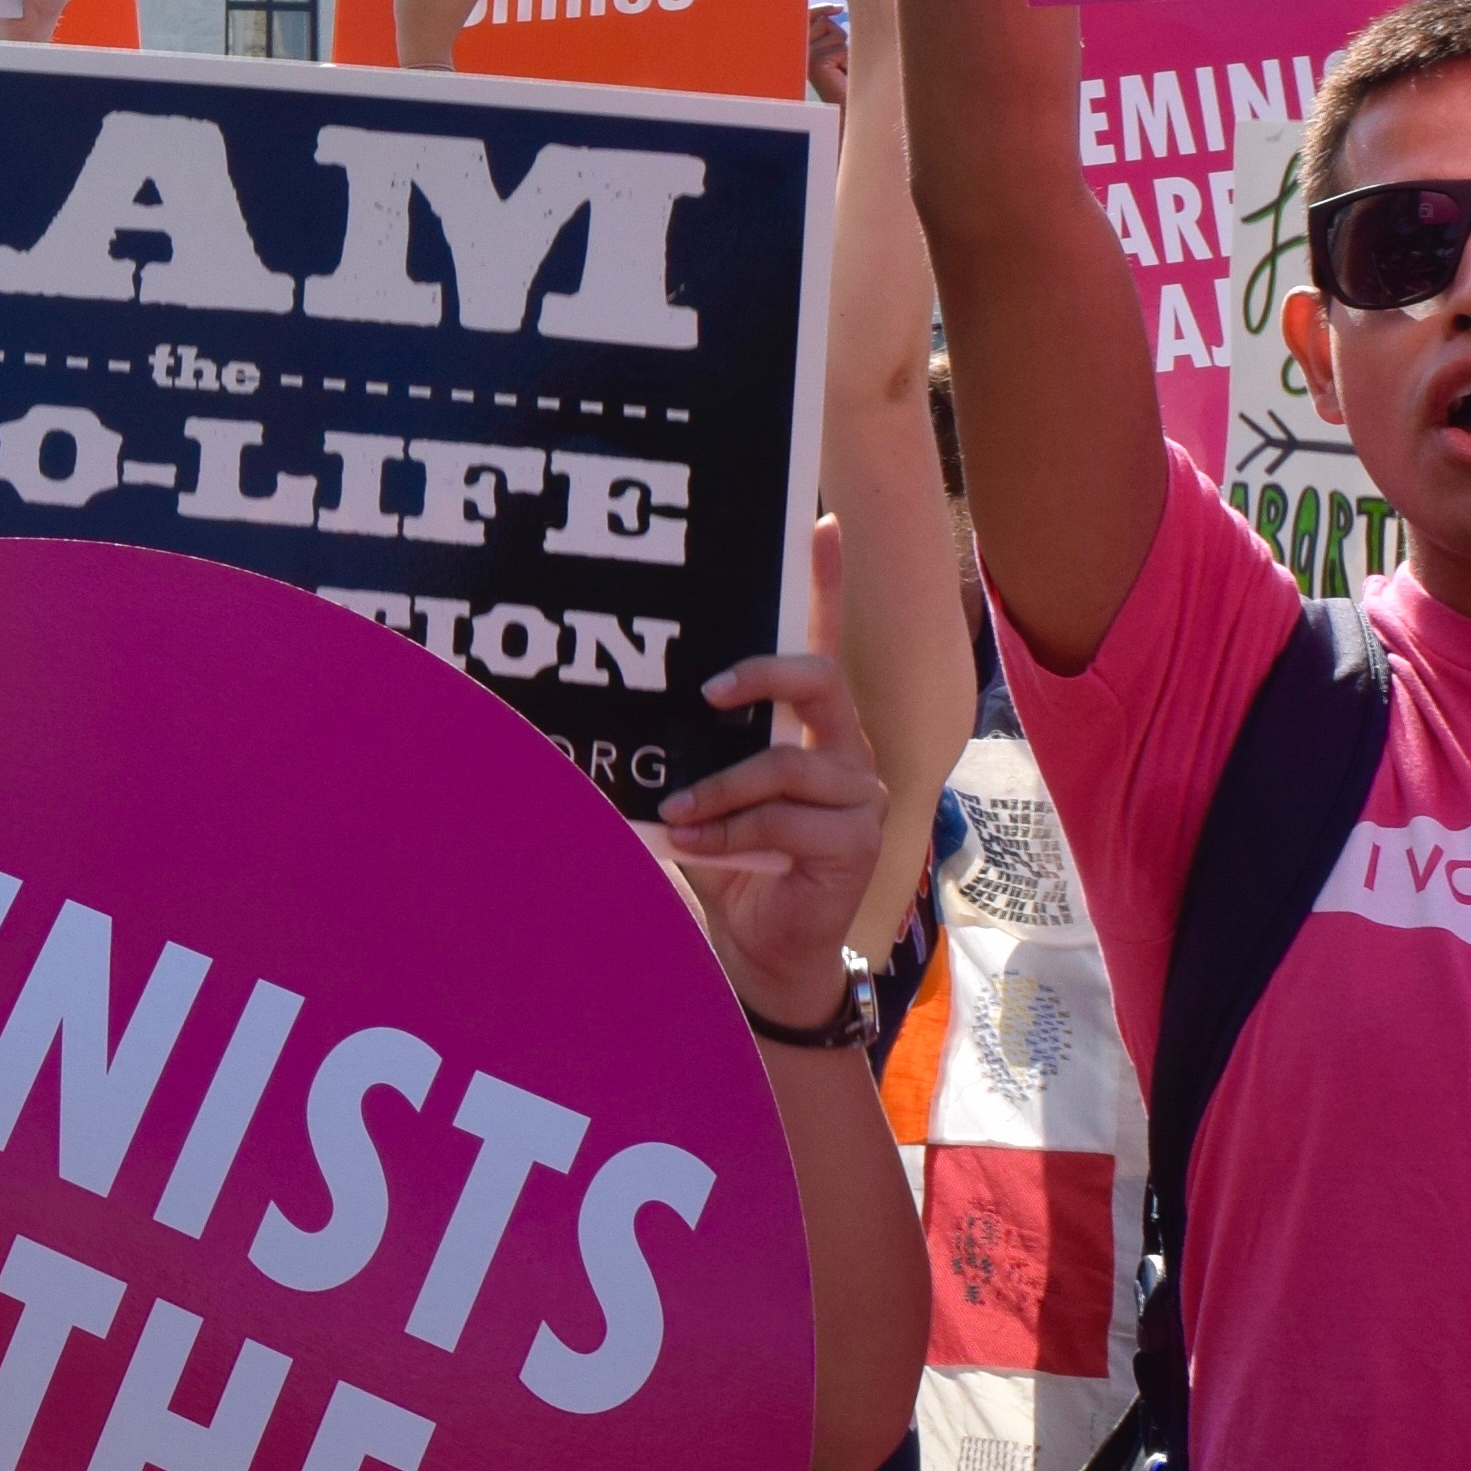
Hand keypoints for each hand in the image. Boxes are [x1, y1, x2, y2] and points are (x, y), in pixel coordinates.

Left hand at [652, 520, 890, 1036]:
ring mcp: (857, 793)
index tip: (821, 524)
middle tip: (705, 691)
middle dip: (763, 674)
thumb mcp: (700, 794)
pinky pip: (784, 823)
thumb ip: (684, 753)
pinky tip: (697, 847)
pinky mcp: (856, 840)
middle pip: (822, 680)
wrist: (761, 946)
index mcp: (808, 725)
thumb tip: (614, 706)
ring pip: (788, 764)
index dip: (824, 585)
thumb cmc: (728, 859)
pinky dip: (729, 835)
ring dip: (720, 788)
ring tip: (677, 812)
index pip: (821, 643)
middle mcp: (844, 748)